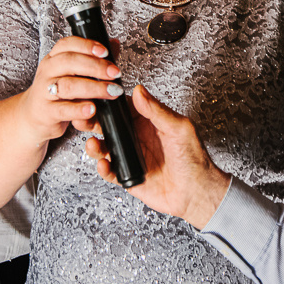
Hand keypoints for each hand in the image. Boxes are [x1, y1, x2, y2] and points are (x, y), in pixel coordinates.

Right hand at [17, 36, 121, 145]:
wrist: (35, 115)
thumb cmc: (58, 91)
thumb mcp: (73, 73)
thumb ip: (94, 59)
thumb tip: (114, 44)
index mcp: (54, 58)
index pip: (68, 44)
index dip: (87, 45)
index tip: (105, 52)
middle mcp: (48, 71)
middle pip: (69, 62)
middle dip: (96, 66)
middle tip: (115, 73)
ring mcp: (44, 91)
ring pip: (67, 85)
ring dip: (93, 88)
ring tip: (111, 92)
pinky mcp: (45, 112)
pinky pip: (62, 109)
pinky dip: (79, 110)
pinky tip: (92, 109)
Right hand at [85, 84, 230, 228]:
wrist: (197, 193)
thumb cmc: (194, 159)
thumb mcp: (179, 129)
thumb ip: (157, 111)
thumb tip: (139, 91)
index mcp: (149, 122)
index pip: (123, 108)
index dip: (109, 103)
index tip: (97, 98)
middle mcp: (137, 138)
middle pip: (109, 127)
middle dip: (94, 123)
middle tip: (85, 120)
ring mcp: (131, 157)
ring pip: (105, 148)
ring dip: (95, 146)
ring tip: (93, 144)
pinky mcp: (128, 176)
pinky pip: (110, 171)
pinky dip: (103, 168)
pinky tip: (105, 164)